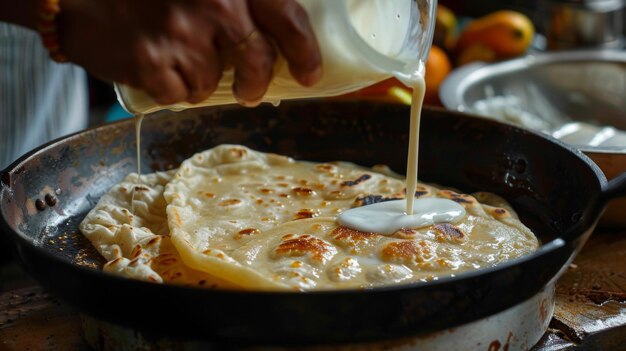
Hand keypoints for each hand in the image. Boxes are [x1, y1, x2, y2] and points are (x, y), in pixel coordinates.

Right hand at [58, 0, 321, 105]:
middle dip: (256, 83)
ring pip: (213, 82)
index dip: (305, 51)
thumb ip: (237, 4)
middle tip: (249, 91)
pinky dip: (172, 89)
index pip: (287, 17)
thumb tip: (275, 40)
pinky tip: (156, 67)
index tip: (310, 74)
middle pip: (258, 60)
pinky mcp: (151, 62)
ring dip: (199, 80)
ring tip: (176, 59)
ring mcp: (181, 34)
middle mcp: (214, 2)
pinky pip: (181, 96)